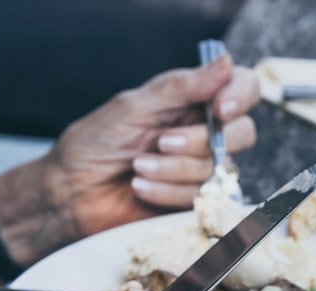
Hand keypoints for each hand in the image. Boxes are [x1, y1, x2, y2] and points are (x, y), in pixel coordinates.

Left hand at [0, 55, 260, 264]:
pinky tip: (140, 188)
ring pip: (218, 168)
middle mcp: (204, 133)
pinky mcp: (194, 203)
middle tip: (160, 142)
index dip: (240, 96)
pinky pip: (202, 197)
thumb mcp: (135, 106)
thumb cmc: (96, 143)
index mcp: (193, 101)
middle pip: (241, 133)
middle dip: (198, 140)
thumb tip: (226, 62)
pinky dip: (167, 191)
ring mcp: (201, 170)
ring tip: (137, 167)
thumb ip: (181, 87)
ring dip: (173, 169)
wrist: (72, 192)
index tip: (220, 108)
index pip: (243, 89)